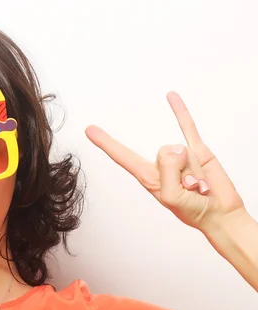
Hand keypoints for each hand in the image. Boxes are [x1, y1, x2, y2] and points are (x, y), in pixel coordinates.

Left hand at [85, 91, 246, 233]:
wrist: (220, 213)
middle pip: (164, 152)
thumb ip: (169, 171)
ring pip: (181, 148)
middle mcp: (160, 164)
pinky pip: (187, 126)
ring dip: (195, 169)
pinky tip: (170, 96)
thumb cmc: (193, 210)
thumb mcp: (173, 196)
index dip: (106, 144)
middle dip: (181, 171)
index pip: (123, 156)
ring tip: (199, 185)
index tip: (89, 130)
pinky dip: (180, 111)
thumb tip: (176, 149)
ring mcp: (178, 156)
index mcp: (148, 177)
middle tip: (190, 190)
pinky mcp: (197, 150)